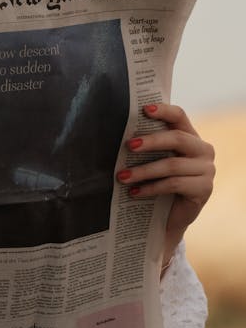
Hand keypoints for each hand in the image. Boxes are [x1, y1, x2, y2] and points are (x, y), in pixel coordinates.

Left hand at [116, 102, 214, 270]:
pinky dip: (151, 188)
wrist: (168, 218)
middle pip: (177, 138)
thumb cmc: (157, 183)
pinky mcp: (205, 189)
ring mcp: (207, 169)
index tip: (144, 109)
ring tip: (122, 177)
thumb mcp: (153, 160)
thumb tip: (120, 133)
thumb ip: (147, 146)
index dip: (163, 110)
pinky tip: (134, 192)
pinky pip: (174, 184)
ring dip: (144, 171)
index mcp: (190, 136)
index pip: (179, 116)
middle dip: (151, 141)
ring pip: (172, 165)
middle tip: (128, 146)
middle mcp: (203, 149)